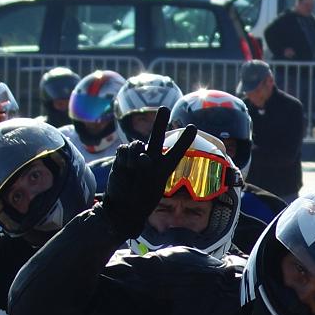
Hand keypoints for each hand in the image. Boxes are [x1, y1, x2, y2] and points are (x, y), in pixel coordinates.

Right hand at [102, 109, 196, 239]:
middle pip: (157, 136)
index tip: (192, 127)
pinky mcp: (122, 158)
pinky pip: (124, 149)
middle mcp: (151, 159)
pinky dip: (124, 157)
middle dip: (160, 121)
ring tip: (134, 168)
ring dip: (136, 153)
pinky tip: (125, 167)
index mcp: (164, 167)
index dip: (184, 139)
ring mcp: (136, 157)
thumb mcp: (150, 187)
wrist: (123, 207)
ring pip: (137, 143)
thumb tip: (142, 155)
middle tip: (164, 107)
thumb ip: (148, 169)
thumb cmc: (141, 201)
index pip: (177, 151)